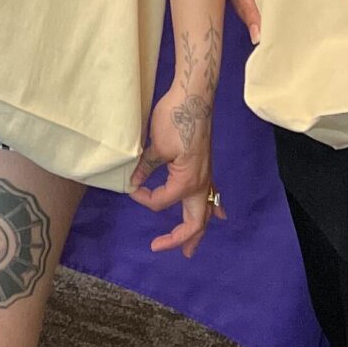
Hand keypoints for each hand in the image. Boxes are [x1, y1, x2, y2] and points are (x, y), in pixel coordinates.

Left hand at [129, 84, 224, 257]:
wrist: (193, 98)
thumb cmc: (175, 119)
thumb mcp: (155, 147)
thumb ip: (145, 169)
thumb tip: (133, 184)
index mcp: (187, 182)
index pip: (160, 202)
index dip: (142, 198)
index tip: (130, 186)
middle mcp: (201, 184)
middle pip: (195, 223)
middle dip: (180, 239)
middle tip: (160, 248)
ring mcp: (206, 176)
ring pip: (205, 212)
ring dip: (197, 231)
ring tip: (189, 249)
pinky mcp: (205, 167)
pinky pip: (212, 195)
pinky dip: (213, 208)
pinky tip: (217, 215)